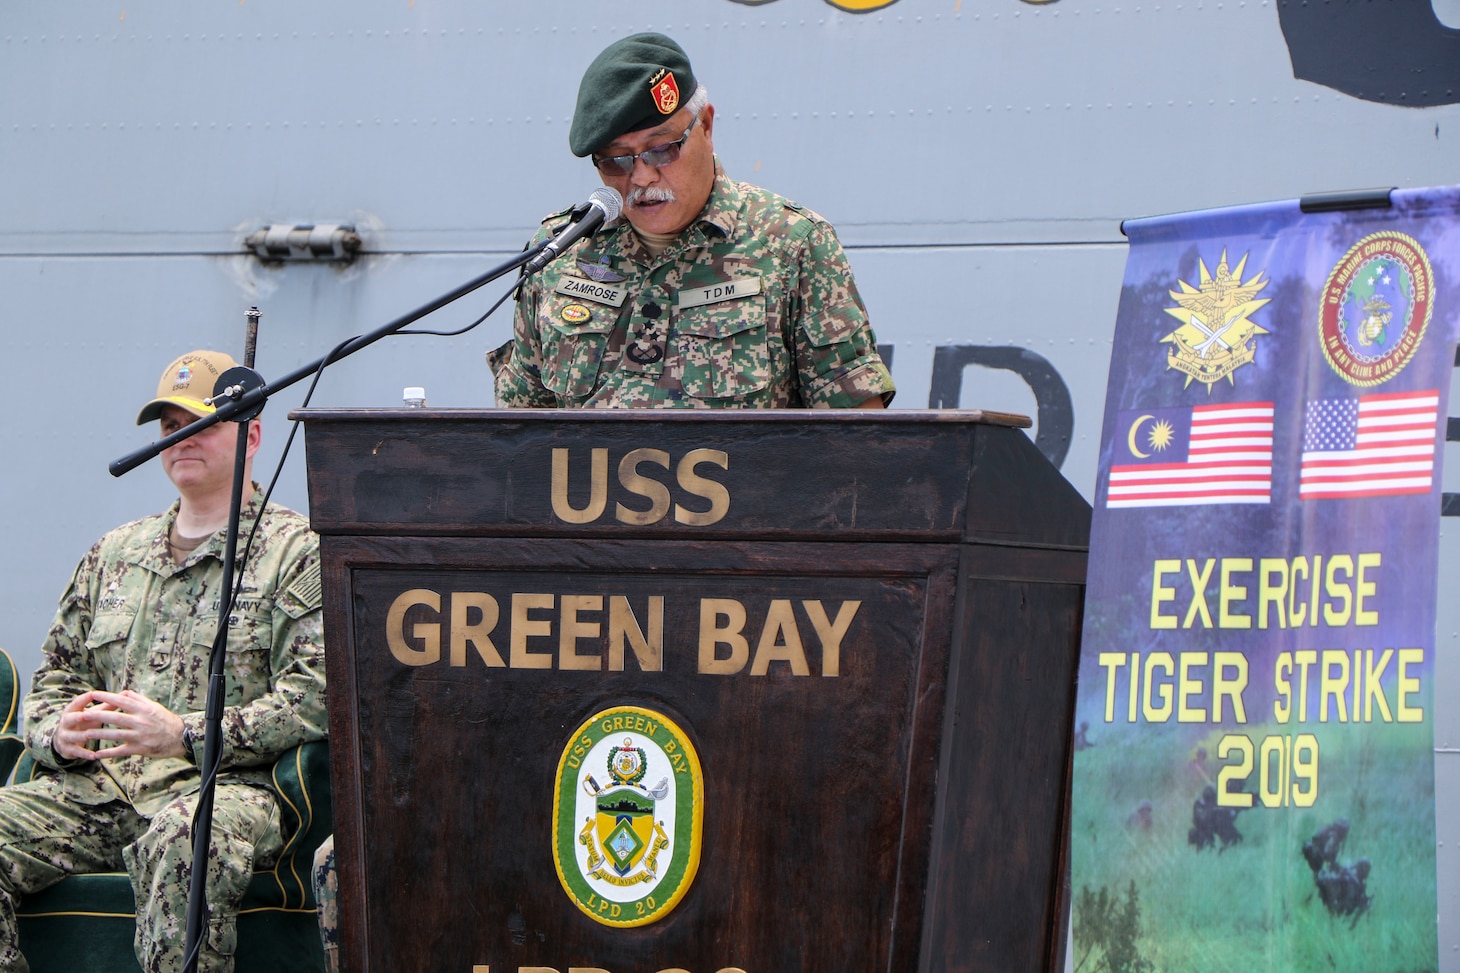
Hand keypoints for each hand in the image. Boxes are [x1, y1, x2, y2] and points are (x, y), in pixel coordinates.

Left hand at [53, 690, 186, 760]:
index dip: (106, 698)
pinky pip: (121, 751)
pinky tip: (97, 754)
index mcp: (144, 710)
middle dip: (97, 716)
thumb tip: (122, 692)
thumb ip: (138, 699)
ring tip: (85, 734)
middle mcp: (141, 722)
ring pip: (115, 735)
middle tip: (82, 715)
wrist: (180, 737)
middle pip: (115, 718)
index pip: (122, 701)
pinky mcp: (139, 749)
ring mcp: (139, 736)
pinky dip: (108, 753)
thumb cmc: (165, 720)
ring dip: (99, 735)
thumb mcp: (154, 706)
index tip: (93, 695)